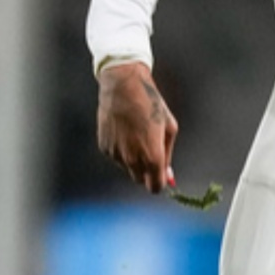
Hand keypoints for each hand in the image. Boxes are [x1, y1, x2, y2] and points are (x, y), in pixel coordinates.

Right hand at [96, 62, 178, 193]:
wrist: (123, 86)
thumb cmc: (150, 104)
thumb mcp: (169, 127)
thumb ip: (168, 155)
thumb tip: (168, 175)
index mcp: (152, 156)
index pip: (155, 187)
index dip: (159, 182)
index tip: (161, 174)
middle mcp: (133, 160)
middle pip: (140, 180)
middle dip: (147, 172)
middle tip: (150, 152)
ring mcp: (116, 155)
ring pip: (128, 169)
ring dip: (134, 160)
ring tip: (136, 134)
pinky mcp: (105, 148)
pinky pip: (116, 157)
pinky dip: (122, 151)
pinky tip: (124, 131)